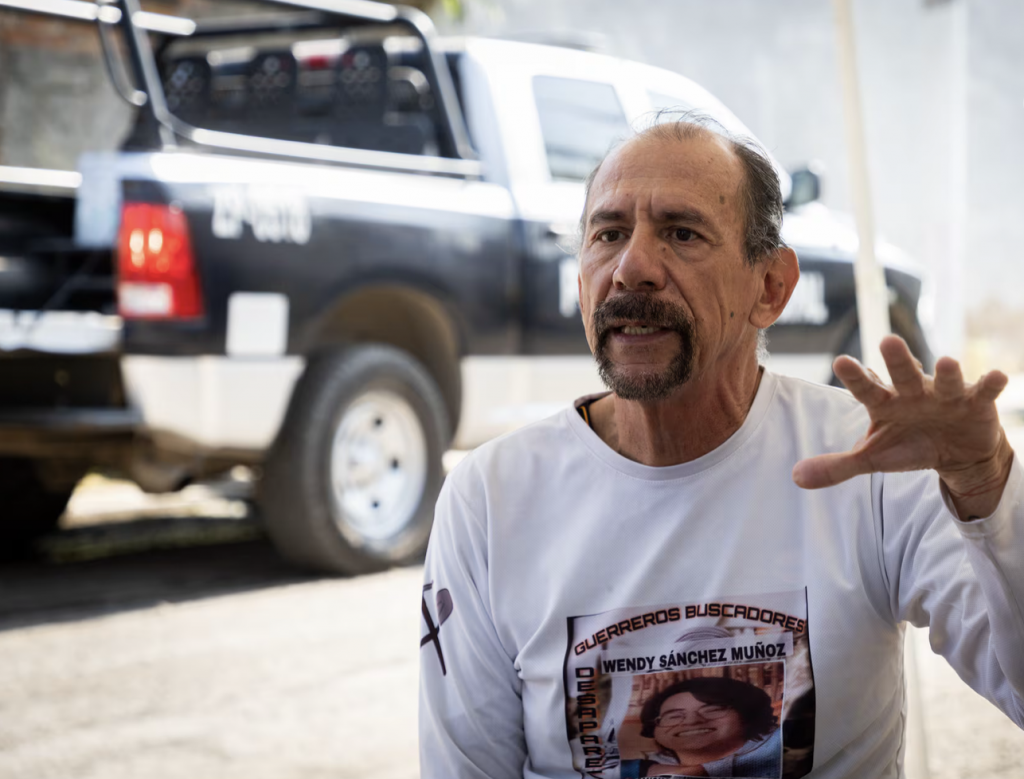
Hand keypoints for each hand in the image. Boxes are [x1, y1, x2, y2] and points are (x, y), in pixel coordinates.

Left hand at [792, 335, 1014, 518]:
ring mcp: (945, 395)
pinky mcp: (976, 403)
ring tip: (946, 362)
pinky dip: (990, 385)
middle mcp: (913, 392)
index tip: (839, 362)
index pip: (866, 389)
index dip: (854, 377)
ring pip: (945, 381)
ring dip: (947, 373)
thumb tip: (796, 478)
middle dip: (897, 360)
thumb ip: (836, 466)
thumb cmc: (907, 444)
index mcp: (885, 402)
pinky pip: (984, 392)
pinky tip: (997, 377)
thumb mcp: (872, 457)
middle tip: (887, 341)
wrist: (954, 451)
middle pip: (903, 375)